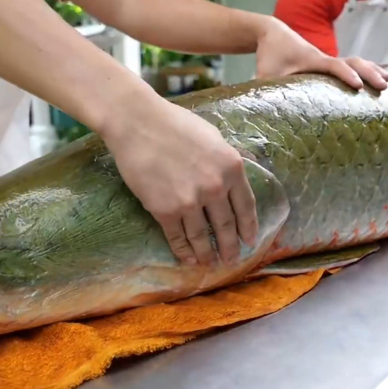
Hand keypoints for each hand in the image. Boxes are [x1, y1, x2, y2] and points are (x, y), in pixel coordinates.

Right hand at [102, 97, 257, 266]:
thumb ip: (227, 160)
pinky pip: (178, 237)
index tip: (250, 241)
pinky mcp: (165, 210)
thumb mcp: (213, 137)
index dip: (249, 227)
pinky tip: (188, 259)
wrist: (137, 124)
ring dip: (208, 254)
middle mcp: (215, 188)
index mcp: (231, 167)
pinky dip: (183, 251)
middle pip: (226, 226)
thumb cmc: (174, 124)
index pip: (246, 206)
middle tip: (232, 259)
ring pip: (203, 236)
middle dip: (230, 246)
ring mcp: (190, 201)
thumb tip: (240, 172)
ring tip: (210, 264)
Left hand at [254, 17, 387, 89]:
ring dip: (372, 70)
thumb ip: (267, 92)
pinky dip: (365, 70)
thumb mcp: (265, 74)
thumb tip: (266, 114)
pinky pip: (351, 65)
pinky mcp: (327, 63)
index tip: (358, 86)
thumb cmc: (270, 55)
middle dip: (369, 73)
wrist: (272, 33)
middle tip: (384, 86)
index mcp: (312, 60)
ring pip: (355, 62)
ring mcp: (328, 60)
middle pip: (352, 62)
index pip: (334, 66)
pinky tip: (378, 77)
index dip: (346, 75)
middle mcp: (324, 58)